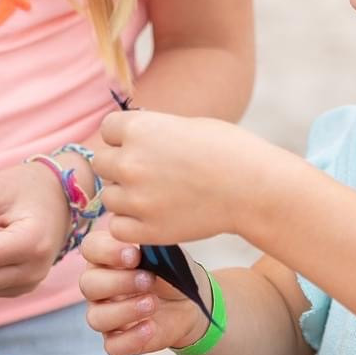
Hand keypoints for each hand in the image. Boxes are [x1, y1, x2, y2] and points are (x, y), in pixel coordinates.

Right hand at [79, 221, 207, 354]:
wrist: (188, 304)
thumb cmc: (170, 273)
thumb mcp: (167, 255)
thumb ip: (152, 248)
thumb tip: (144, 244)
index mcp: (106, 258)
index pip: (90, 248)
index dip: (106, 251)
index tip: (134, 255)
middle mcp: (99, 286)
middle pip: (88, 285)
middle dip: (119, 282)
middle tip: (149, 280)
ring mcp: (105, 314)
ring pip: (96, 318)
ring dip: (124, 311)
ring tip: (152, 304)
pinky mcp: (118, 340)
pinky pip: (112, 346)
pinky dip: (131, 338)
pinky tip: (150, 327)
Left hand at [97, 108, 276, 246]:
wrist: (253, 188)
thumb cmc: (229, 151)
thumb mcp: (186, 125)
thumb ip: (152, 132)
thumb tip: (130, 140)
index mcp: (140, 128)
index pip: (107, 129)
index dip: (124, 137)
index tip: (144, 145)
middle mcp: (130, 161)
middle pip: (102, 163)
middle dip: (121, 166)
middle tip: (151, 173)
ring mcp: (136, 198)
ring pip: (109, 197)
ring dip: (126, 197)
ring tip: (159, 195)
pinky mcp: (146, 229)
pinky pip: (118, 226)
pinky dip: (132, 223)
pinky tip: (156, 216)